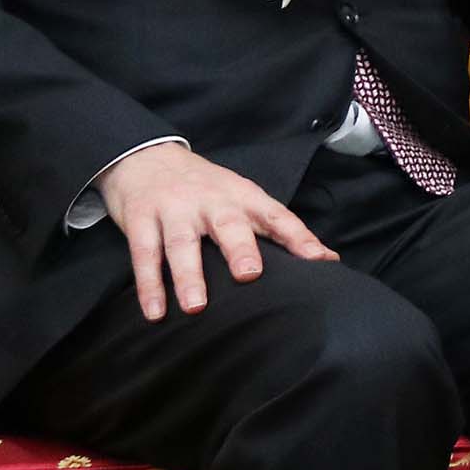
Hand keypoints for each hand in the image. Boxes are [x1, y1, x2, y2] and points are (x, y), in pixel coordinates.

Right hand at [93, 144, 337, 320]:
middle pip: (228, 224)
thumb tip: (327, 260)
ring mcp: (175, 209)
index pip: (277, 216)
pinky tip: (155, 311)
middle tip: (249, 275)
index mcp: (243, 196)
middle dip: (240, 249)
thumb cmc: (207, 188)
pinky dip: (149, 284)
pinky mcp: (141, 219)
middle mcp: (212, 201)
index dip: (299, 237)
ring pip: (182, 243)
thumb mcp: (243, 198)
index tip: (319, 260)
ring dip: (188, 276)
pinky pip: (144, 254)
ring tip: (196, 307)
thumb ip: (278, 228)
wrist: (147, 157)